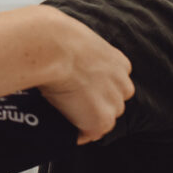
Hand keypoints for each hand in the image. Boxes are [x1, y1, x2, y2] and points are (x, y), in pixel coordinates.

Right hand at [36, 6, 133, 143]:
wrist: (50, 48)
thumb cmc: (53, 38)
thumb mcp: (74, 39)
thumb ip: (79, 52)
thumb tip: (58, 53)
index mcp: (118, 62)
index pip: (113, 83)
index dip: (95, 87)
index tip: (78, 87)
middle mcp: (122, 84)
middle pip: (111, 103)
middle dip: (93, 104)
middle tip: (66, 100)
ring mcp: (114, 104)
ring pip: (100, 119)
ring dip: (83, 118)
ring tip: (59, 110)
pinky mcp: (101, 120)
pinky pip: (87, 134)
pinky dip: (74, 132)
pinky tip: (58, 120)